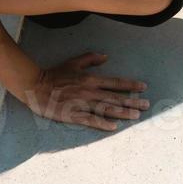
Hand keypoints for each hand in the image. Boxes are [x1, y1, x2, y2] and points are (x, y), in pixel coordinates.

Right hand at [25, 51, 149, 130]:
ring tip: (136, 116)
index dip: (130, 85)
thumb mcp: (73, 62)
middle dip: (132, 101)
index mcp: (90, 79)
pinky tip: (114, 127)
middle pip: (115, 97)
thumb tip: (106, 56)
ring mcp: (82, 104)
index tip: (143, 88)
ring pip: (106, 109)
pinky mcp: (73, 115)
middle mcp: (89, 91)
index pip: (115, 82)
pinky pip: (91, 120)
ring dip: (123, 112)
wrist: (35, 86)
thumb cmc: (55, 74)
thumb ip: (90, 59)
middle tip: (146, 105)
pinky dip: (103, 123)